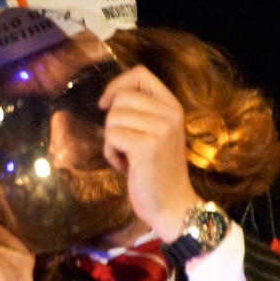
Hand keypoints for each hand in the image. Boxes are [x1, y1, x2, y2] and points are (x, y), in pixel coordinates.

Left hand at [98, 65, 200, 241]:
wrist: (173, 206)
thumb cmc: (157, 172)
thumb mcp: (157, 133)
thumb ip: (142, 112)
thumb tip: (109, 97)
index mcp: (173, 106)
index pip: (140, 74)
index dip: (117, 85)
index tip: (106, 105)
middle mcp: (170, 114)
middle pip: (121, 97)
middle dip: (112, 121)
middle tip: (124, 144)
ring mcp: (161, 129)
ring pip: (113, 117)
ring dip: (112, 140)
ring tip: (127, 158)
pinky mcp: (147, 146)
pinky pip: (112, 137)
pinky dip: (111, 154)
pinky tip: (126, 167)